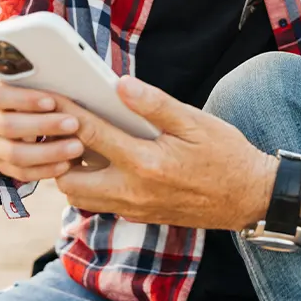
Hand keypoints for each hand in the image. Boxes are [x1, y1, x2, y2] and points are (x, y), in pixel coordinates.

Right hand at [0, 74, 84, 180]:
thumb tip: (76, 79)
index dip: (24, 99)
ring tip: (77, 147)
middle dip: (43, 126)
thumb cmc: (35, 90)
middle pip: (8, 126)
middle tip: (74, 124)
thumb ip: (48, 81)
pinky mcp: (3, 165)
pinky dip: (45, 170)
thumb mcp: (36, 81)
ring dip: (48, 152)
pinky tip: (67, 164)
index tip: (51, 102)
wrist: (12, 113)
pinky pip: (21, 173)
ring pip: (14, 154)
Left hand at [54, 76, 278, 230]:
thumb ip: (155, 104)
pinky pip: (101, 203)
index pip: (91, 134)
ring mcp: (135, 208)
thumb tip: (120, 84)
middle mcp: (133, 191)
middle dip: (59, 152)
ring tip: (82, 143)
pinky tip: (106, 160)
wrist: (248, 197)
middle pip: (70, 178)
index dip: (67, 113)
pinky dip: (92, 183)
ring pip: (82, 197)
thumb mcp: (195, 122)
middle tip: (63, 126)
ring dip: (73, 171)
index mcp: (146, 162)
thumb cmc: (226, 155)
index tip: (52, 97)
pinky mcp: (140, 216)